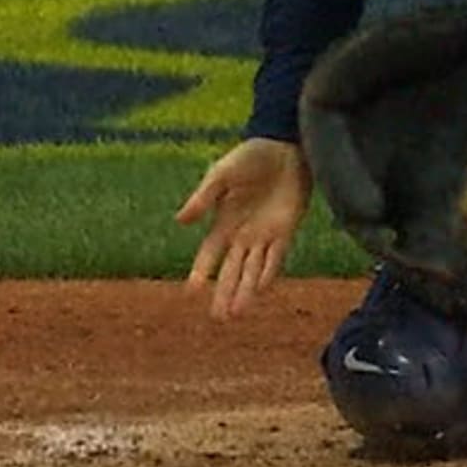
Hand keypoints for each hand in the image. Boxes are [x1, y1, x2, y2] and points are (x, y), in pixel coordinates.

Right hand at [176, 138, 311, 320]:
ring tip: (236, 314)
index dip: (200, 273)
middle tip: (217, 318)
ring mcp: (265, 235)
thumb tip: (180, 221)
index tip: (190, 293)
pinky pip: (276, 256)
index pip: (208, 255)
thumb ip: (203, 198)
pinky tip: (260, 288)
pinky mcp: (286, 230)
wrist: (283, 147)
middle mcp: (242, 235)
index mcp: (223, 223)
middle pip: (230, 271)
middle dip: (223, 294)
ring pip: (252, 270)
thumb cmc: (250, 157)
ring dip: (245, 291)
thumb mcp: (221, 175)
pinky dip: (268, 272)